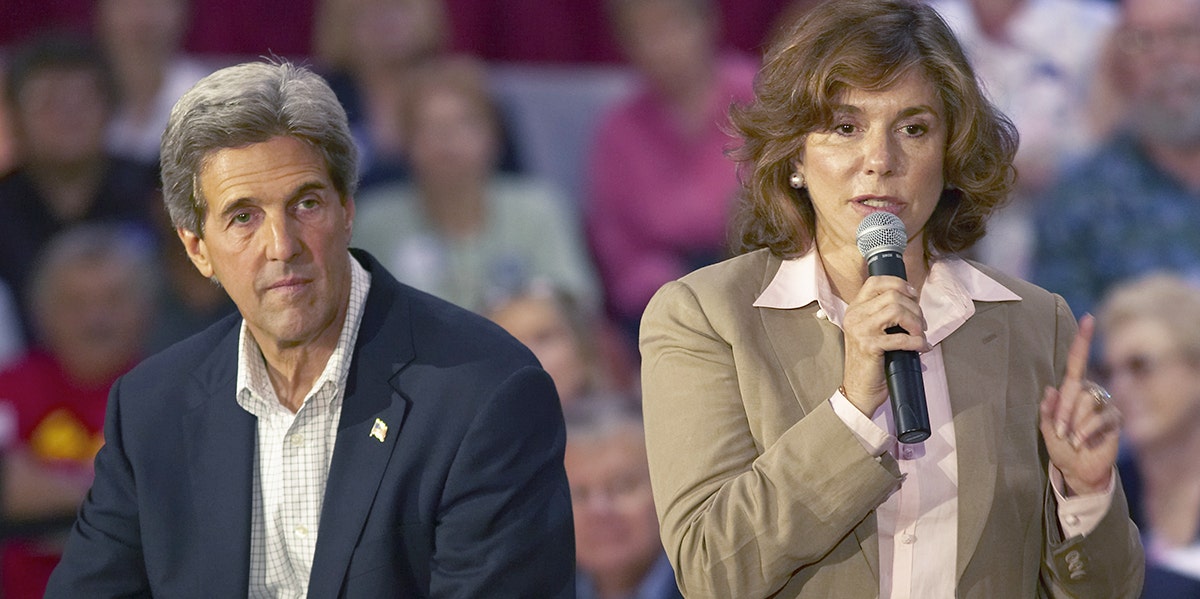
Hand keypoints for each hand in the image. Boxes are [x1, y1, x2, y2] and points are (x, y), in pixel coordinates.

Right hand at [840, 275, 928, 416]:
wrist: (858, 390)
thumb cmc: (870, 363)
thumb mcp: (871, 332)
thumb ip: (883, 315)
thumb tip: (911, 304)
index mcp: (855, 309)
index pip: (876, 282)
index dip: (899, 284)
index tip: (913, 295)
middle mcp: (855, 316)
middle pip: (892, 295)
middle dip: (915, 309)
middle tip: (921, 324)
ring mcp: (860, 330)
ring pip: (897, 310)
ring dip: (916, 322)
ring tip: (919, 334)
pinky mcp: (869, 346)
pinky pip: (901, 337)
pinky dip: (917, 342)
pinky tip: (921, 347)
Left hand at [1039, 314, 1121, 494]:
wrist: (1078, 469)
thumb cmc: (1061, 447)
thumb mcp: (1046, 429)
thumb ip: (1046, 410)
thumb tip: (1050, 389)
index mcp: (1072, 390)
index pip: (1077, 362)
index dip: (1082, 340)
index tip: (1088, 319)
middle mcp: (1090, 392)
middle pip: (1076, 389)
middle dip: (1063, 412)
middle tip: (1060, 431)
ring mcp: (1104, 405)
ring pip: (1087, 403)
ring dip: (1074, 423)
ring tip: (1072, 438)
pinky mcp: (1115, 420)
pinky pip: (1100, 419)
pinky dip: (1086, 432)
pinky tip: (1083, 443)